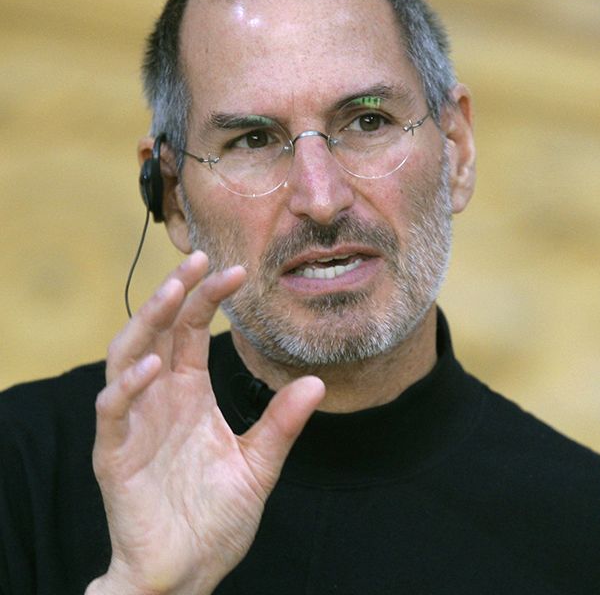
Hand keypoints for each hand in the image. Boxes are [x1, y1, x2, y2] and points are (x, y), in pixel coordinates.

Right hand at [86, 251, 324, 594]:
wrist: (187, 572)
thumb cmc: (215, 518)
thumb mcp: (258, 465)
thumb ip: (282, 425)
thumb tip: (316, 383)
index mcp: (190, 393)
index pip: (194, 331)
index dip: (209, 298)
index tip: (237, 271)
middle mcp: (160, 399)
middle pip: (159, 330)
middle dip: (175, 292)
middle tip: (197, 258)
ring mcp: (134, 423)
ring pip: (127, 356)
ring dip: (147, 322)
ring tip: (173, 293)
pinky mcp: (115, 455)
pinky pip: (114, 411)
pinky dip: (129, 386)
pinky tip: (155, 366)